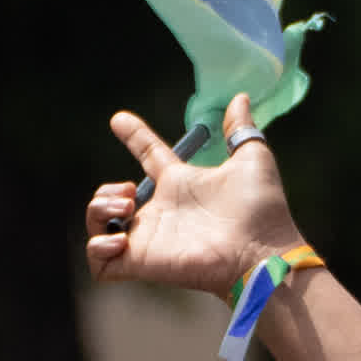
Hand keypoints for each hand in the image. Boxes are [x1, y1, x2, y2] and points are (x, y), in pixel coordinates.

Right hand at [82, 95, 305, 295]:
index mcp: (180, 185)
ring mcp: (149, 240)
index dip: (133, 135)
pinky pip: (99, 263)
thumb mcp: (252, 158)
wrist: (262, 249)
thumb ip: (241, 129)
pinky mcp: (142, 264)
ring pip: (98, 226)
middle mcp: (161, 213)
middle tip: (130, 191)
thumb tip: (241, 96)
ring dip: (99, 210)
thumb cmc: (261, 209)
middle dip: (105, 191)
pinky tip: (122, 237)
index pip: (148, 156)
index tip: (119, 119)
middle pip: (110, 201)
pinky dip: (99, 246)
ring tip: (127, 208)